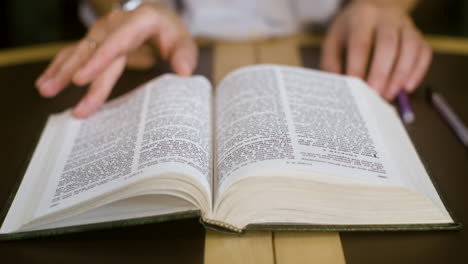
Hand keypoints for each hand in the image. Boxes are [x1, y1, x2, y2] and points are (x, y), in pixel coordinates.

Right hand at [36, 3, 197, 117]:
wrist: (158, 18)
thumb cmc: (170, 33)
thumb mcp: (184, 41)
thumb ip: (185, 55)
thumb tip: (184, 72)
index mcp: (138, 22)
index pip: (116, 43)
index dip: (97, 62)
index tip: (81, 79)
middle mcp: (115, 24)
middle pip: (92, 51)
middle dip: (72, 73)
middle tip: (53, 93)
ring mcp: (102, 31)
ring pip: (78, 51)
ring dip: (59, 70)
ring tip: (44, 89)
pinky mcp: (96, 40)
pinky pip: (75, 52)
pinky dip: (60, 66)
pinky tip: (46, 80)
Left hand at [320, 1, 431, 99]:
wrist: (375, 8)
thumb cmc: (351, 31)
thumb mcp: (334, 41)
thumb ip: (332, 64)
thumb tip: (339, 89)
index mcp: (361, 18)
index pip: (361, 44)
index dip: (358, 68)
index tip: (355, 90)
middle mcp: (386, 18)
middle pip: (388, 45)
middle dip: (381, 73)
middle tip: (375, 95)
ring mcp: (406, 25)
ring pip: (410, 47)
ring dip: (401, 74)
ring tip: (390, 94)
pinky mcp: (418, 34)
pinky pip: (424, 52)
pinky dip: (418, 71)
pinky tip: (407, 87)